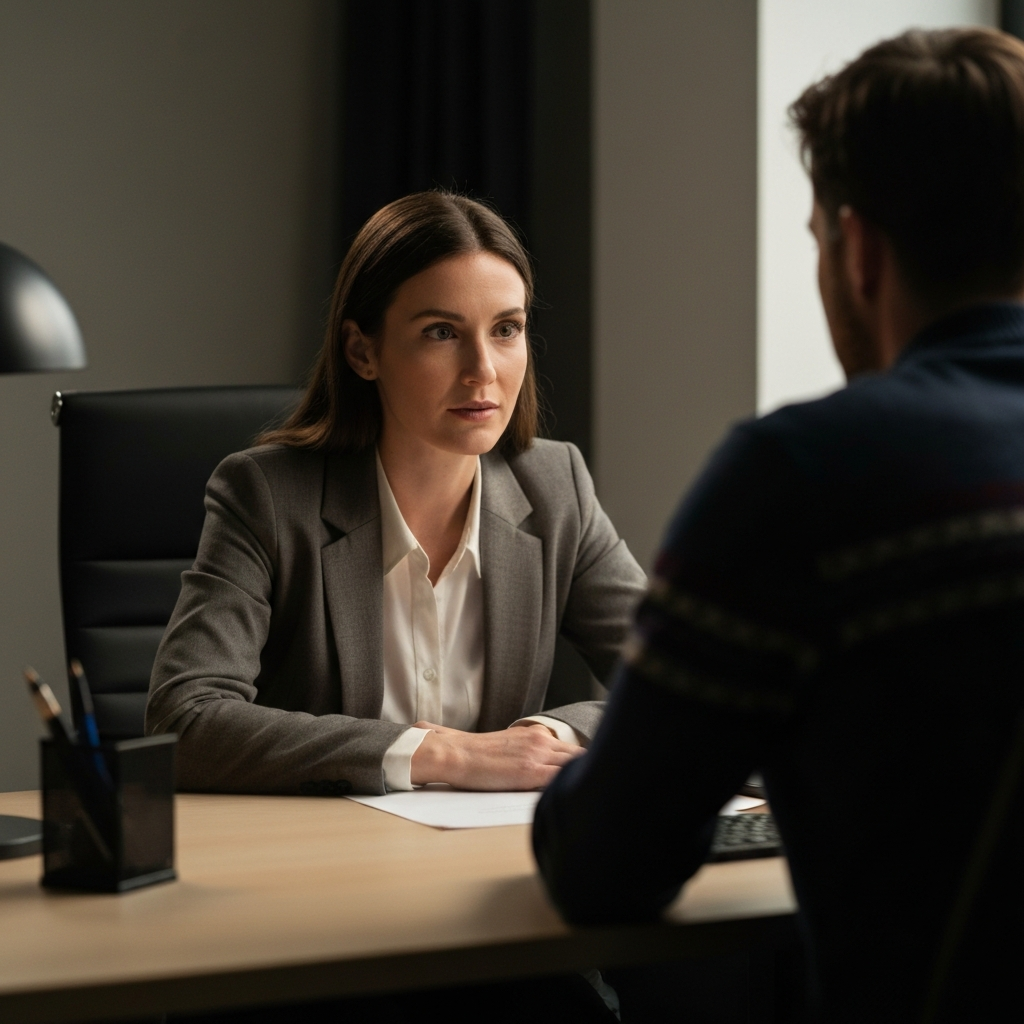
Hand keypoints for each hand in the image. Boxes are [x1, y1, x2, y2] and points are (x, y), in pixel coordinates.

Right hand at [409, 721, 583, 789]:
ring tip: (597, 795)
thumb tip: (542, 768)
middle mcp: (541, 740)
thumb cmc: (474, 756)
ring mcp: (537, 754)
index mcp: (535, 735)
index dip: (585, 765)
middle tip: (604, 787)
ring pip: (575, 765)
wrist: (454, 753)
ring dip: (585, 778)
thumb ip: (527, 752)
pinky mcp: (530, 771)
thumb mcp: (507, 746)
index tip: (595, 775)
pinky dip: (571, 786)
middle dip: (593, 771)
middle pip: (580, 756)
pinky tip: (578, 798)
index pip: (572, 750)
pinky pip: (560, 779)